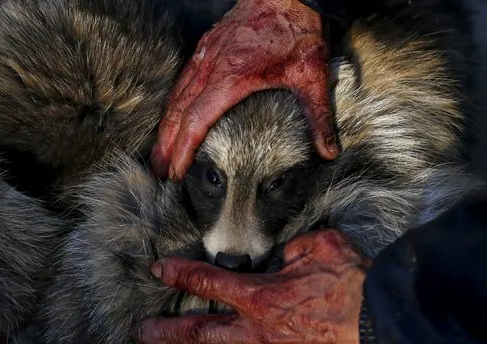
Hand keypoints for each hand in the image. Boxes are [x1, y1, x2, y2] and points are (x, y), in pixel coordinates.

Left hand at [138, 229, 375, 343]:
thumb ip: (298, 247)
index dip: (178, 275)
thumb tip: (289, 254)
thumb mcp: (325, 248)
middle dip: (163, 333)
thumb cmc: (356, 289)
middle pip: (196, 334)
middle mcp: (254, 333)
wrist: (386, 333)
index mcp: (260, 296)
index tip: (159, 272)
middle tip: (141, 333)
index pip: (206, 282)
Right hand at [150, 0, 338, 179]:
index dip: (183, 148)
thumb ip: (318, 116)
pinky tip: (174, 117)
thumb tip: (328, 152)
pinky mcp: (207, 47)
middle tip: (158, 171)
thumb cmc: (297, 29)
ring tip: (161, 151)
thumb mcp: (311, 75)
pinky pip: (183, 80)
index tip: (175, 170)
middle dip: (165, 144)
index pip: (197, 120)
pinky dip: (174, 104)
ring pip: (176, 96)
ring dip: (166, 126)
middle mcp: (210, 66)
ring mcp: (205, 55)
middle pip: (177, 112)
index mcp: (230, 77)